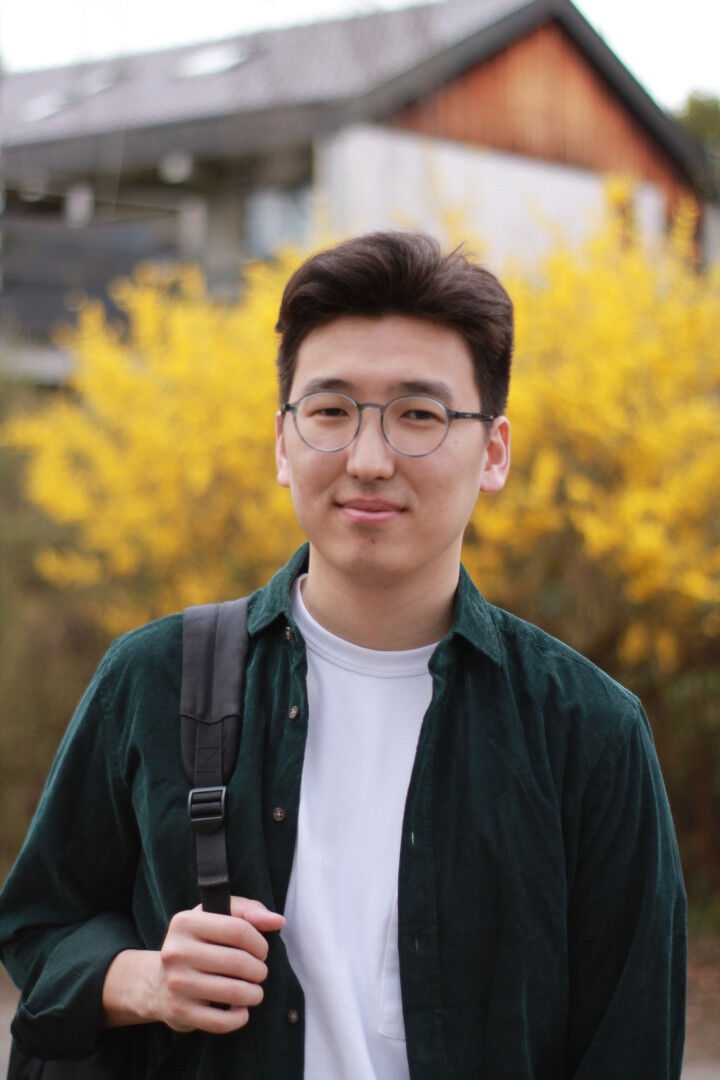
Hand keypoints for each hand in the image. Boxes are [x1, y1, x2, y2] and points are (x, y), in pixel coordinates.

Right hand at [155, 896, 285, 1032]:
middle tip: (259, 972)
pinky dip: (240, 1017)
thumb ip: (249, 912)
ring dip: (254, 993)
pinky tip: (240, 1009)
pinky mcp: (180, 1012)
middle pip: (238, 962)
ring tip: (254, 990)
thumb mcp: (217, 916)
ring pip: (234, 992)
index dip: (259, 943)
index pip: (238, 930)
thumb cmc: (198, 944)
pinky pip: (222, 1021)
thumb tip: (278, 921)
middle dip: (259, 970)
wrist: (159, 983)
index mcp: (185, 922)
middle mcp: (176, 952)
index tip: (261, 951)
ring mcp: (177, 983)